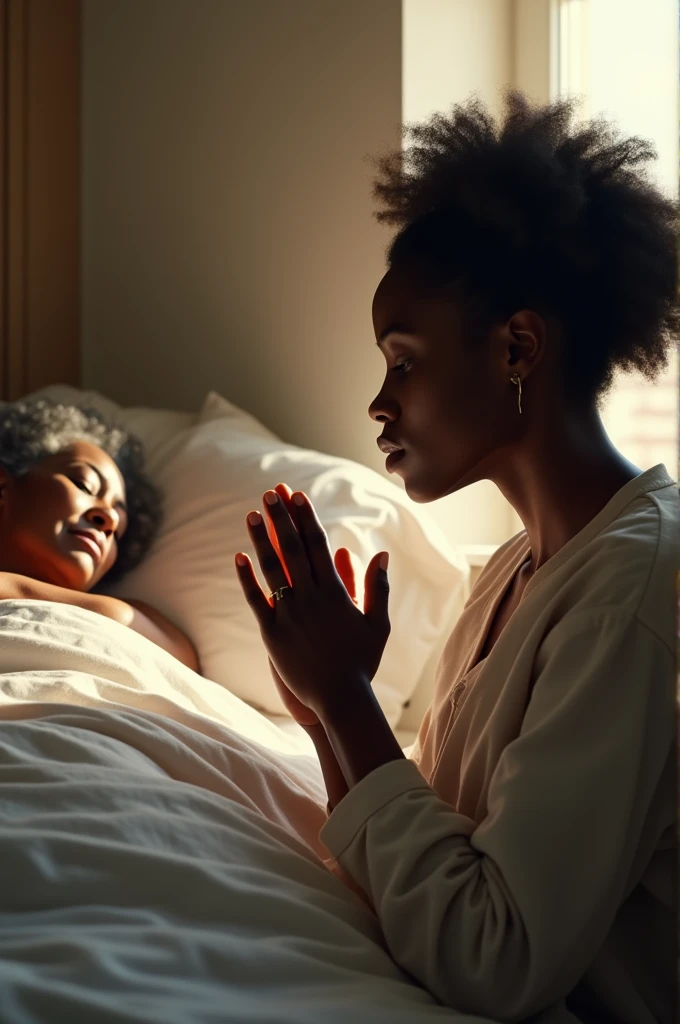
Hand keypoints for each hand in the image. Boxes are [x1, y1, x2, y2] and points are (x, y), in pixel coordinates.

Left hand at [264, 485, 362, 726]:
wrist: (340, 699)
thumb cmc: (362, 663)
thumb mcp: (378, 625)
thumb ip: (377, 588)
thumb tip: (382, 555)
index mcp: (336, 593)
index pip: (319, 546)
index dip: (307, 519)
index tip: (298, 496)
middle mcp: (311, 598)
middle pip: (294, 549)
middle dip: (282, 518)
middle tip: (272, 491)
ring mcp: (289, 615)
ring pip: (273, 569)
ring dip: (262, 540)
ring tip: (253, 514)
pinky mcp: (272, 633)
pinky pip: (256, 600)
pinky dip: (247, 578)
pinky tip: (239, 557)